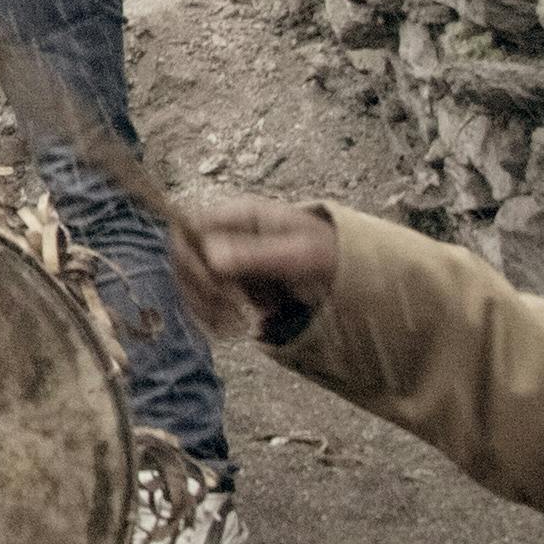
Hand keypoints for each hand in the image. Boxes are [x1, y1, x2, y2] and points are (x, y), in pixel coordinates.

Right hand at [174, 192, 340, 339]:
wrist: (357, 277)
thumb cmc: (335, 259)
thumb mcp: (300, 256)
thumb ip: (256, 254)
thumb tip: (210, 256)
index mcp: (241, 215)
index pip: (190, 227)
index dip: (191, 258)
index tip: (213, 289)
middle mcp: (229, 233)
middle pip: (187, 256)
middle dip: (200, 290)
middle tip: (227, 316)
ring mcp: (231, 257)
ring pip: (195, 280)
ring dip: (207, 307)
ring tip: (234, 327)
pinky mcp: (236, 281)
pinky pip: (208, 296)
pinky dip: (216, 315)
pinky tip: (237, 328)